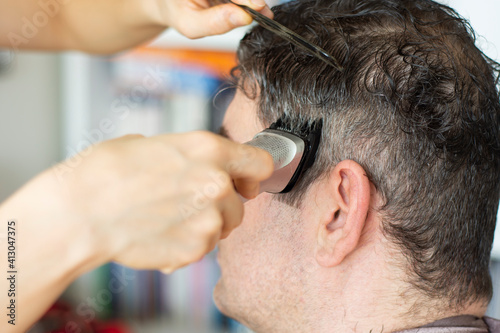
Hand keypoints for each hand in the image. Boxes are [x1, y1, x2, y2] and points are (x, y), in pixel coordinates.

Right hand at [54, 132, 272, 272]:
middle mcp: (217, 182)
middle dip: (223, 203)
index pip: (261, 162)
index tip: (244, 180)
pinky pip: (206, 246)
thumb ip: (187, 154)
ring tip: (172, 218)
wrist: (81, 213)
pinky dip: (190, 244)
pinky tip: (162, 234)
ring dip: (207, 224)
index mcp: (208, 149)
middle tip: (192, 203)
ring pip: (226, 225)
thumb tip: (196, 162)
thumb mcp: (151, 145)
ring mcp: (209, 218)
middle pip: (242, 200)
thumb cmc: (106, 173)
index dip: (252, 173)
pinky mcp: (197, 248)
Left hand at [160, 0, 273, 37]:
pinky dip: (249, 0)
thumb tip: (245, 18)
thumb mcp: (190, 24)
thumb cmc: (179, 12)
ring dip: (253, 0)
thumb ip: (215, 23)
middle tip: (266, 13)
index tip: (259, 6)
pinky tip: (256, 7)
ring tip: (263, 12)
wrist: (171, 1)